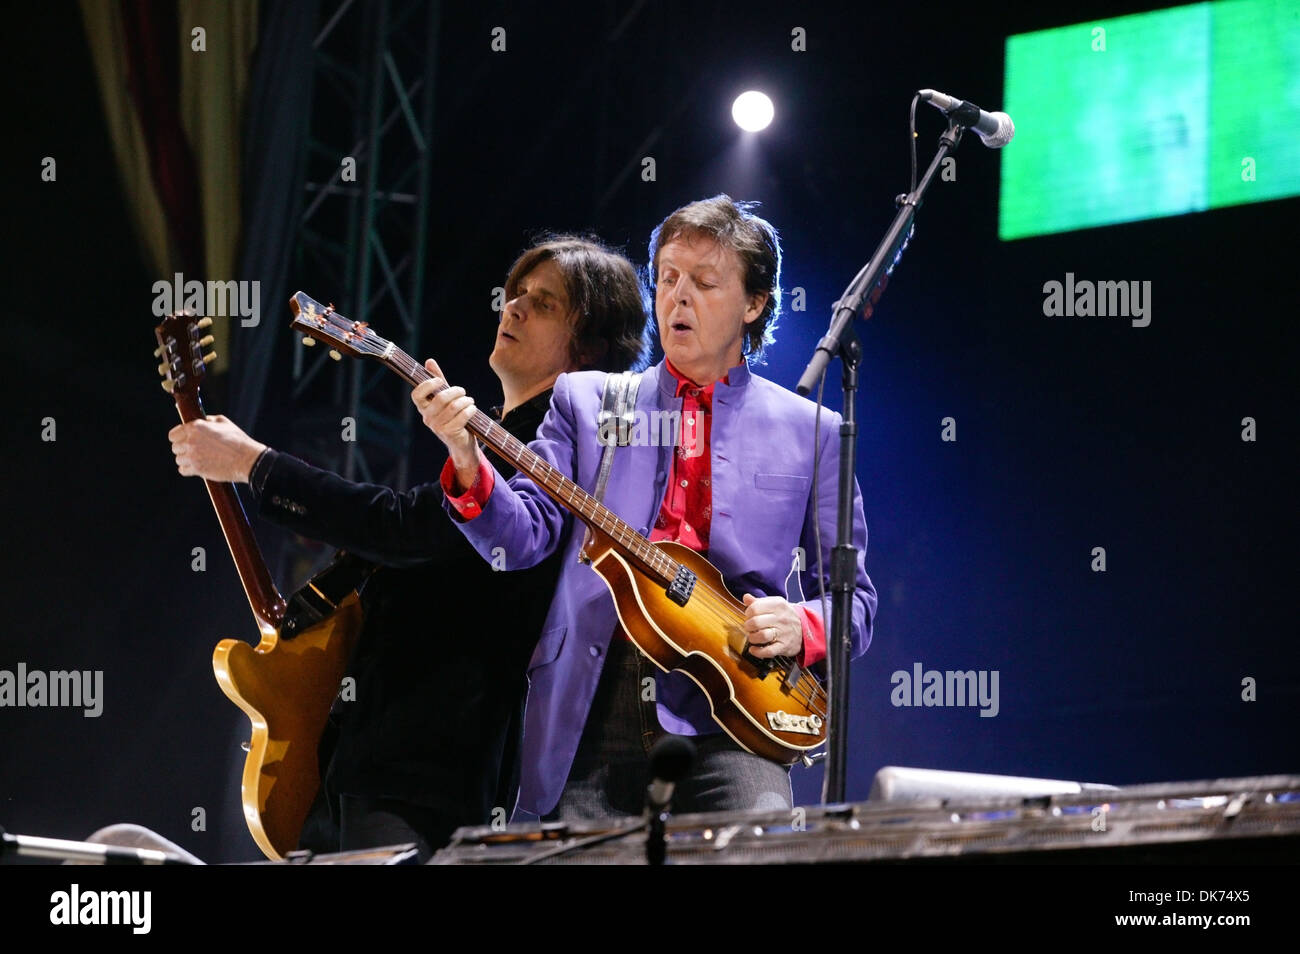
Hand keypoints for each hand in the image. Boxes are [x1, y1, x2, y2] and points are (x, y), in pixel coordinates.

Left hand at [169, 415, 265, 481]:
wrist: (247, 459)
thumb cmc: (238, 440)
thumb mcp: (225, 423)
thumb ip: (209, 420)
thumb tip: (203, 420)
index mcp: (195, 427)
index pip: (173, 434)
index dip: (178, 437)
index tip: (183, 441)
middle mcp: (191, 441)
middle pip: (175, 447)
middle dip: (183, 449)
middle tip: (195, 450)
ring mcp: (192, 456)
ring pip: (179, 459)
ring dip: (186, 460)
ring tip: (199, 459)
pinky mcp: (196, 469)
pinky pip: (183, 470)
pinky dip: (188, 470)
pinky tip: (197, 467)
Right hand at [412, 358, 482, 488]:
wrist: (461, 442)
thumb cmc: (452, 416)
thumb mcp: (444, 398)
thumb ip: (437, 380)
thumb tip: (429, 361)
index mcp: (423, 408)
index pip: (416, 394)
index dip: (427, 385)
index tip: (439, 381)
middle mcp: (427, 418)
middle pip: (440, 398)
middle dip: (455, 391)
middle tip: (463, 392)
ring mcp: (437, 427)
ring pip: (454, 406)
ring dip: (466, 401)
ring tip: (470, 401)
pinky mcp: (449, 433)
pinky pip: (462, 416)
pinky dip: (470, 410)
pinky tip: (472, 409)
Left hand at [741, 593, 803, 658]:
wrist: (804, 629)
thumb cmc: (784, 616)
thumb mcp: (775, 605)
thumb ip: (759, 602)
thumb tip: (746, 597)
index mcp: (778, 605)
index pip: (755, 608)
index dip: (748, 613)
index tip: (749, 616)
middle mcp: (781, 618)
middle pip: (756, 622)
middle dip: (748, 626)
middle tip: (749, 627)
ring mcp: (783, 633)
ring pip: (762, 636)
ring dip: (752, 638)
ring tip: (752, 637)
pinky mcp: (784, 646)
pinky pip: (768, 651)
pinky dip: (758, 652)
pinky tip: (753, 649)